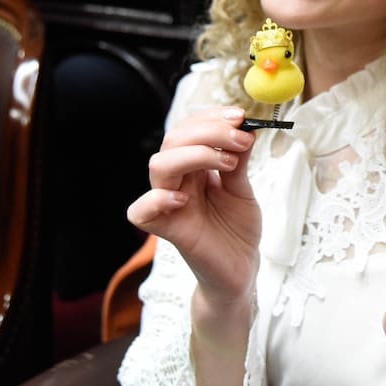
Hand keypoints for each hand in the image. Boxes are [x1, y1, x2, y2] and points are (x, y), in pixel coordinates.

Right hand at [126, 106, 260, 301]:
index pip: (188, 129)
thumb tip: (244, 126)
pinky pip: (141, 212)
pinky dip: (158, 199)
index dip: (211, 118)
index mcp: (193, 167)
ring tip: (228, 163)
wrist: (241, 269)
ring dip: (195, 154)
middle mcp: (177, 181)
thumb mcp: (243, 188)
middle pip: (173, 141)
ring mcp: (169, 204)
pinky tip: (184, 198)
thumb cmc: (237, 229)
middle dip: (209, 131)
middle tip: (242, 138)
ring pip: (159, 165)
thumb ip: (238, 160)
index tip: (240, 116)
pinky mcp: (167, 231)